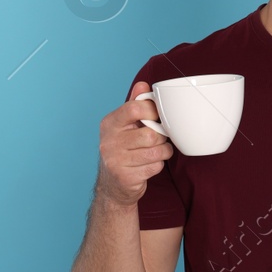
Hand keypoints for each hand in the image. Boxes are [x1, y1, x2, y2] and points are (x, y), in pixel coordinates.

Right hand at [95, 81, 174, 207]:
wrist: (112, 186)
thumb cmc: (123, 150)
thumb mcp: (124, 125)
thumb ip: (134, 105)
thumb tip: (143, 85)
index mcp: (109, 124)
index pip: (134, 108)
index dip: (152, 111)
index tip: (156, 117)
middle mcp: (109, 141)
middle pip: (150, 134)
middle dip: (160, 137)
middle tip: (157, 139)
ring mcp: (116, 160)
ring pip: (156, 151)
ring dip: (162, 152)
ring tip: (156, 152)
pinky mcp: (126, 177)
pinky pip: (155, 166)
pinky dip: (157, 165)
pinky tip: (148, 165)